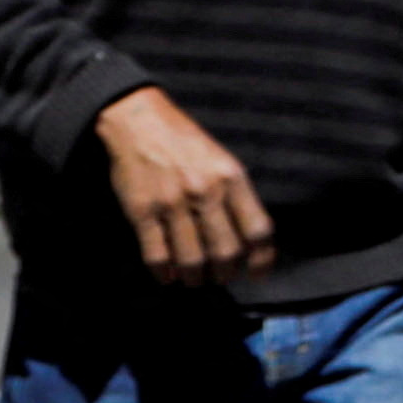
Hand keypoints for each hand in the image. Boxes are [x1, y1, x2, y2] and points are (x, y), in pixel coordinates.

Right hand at [93, 85, 273, 287]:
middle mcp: (206, 192)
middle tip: (220, 277)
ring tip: (194, 279)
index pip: (258, 229)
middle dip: (226, 273)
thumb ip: (237, 196)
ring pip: (192, 259)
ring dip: (195, 278)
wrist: (140, 122)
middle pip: (227, 251)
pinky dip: (163, 273)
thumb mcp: (223, 162)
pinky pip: (156, 254)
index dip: (262, 259)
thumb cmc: (186, 144)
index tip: (258, 274)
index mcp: (232, 178)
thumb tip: (251, 239)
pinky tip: (167, 276)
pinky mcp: (142, 211)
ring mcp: (173, 203)